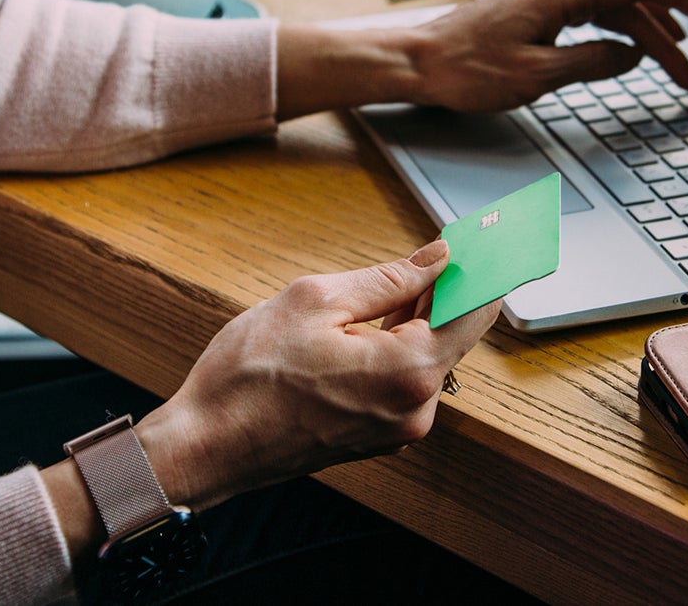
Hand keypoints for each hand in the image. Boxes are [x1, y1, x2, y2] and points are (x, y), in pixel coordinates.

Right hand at [134, 240, 498, 510]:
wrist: (204, 446)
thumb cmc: (248, 376)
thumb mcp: (315, 301)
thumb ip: (388, 279)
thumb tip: (437, 259)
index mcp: (408, 371)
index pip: (474, 312)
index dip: (480, 271)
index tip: (483, 241)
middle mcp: (415, 408)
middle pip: (453, 335)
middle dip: (442, 291)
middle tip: (430, 251)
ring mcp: (398, 429)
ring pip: (427, 357)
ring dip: (414, 320)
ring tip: (382, 290)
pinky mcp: (378, 437)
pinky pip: (404, 381)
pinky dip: (396, 349)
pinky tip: (366, 328)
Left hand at [403, 0, 687, 112]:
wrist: (414, 62)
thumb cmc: (464, 70)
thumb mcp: (536, 77)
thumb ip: (591, 63)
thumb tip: (630, 57)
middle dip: (667, 33)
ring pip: (610, 7)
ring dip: (643, 34)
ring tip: (670, 66)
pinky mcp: (532, 9)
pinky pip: (588, 13)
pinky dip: (614, 31)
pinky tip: (624, 52)